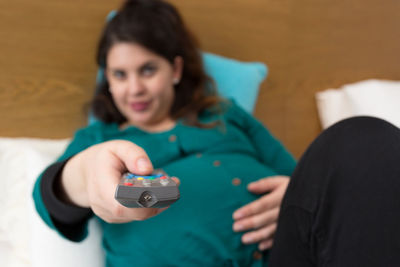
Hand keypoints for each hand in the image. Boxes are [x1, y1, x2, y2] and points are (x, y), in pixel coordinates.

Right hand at [61, 140, 178, 222]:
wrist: (88, 172)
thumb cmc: (105, 157)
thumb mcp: (118, 146)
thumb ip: (133, 154)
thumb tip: (146, 169)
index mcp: (100, 185)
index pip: (122, 202)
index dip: (146, 199)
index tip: (166, 186)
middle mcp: (102, 205)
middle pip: (136, 212)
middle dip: (159, 199)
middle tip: (174, 183)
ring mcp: (108, 214)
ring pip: (140, 215)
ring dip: (158, 201)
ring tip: (169, 184)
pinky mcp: (116, 217)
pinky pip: (137, 214)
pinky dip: (151, 204)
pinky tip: (157, 191)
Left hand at [232, 176, 289, 250]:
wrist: (314, 197)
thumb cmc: (293, 187)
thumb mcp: (280, 182)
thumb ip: (265, 184)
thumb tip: (249, 187)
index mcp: (281, 196)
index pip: (262, 204)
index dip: (249, 210)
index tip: (235, 215)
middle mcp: (285, 210)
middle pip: (265, 218)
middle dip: (249, 223)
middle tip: (235, 227)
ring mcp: (290, 221)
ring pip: (272, 230)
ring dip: (258, 235)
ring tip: (244, 239)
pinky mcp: (293, 230)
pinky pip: (282, 237)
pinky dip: (271, 243)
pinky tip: (260, 246)